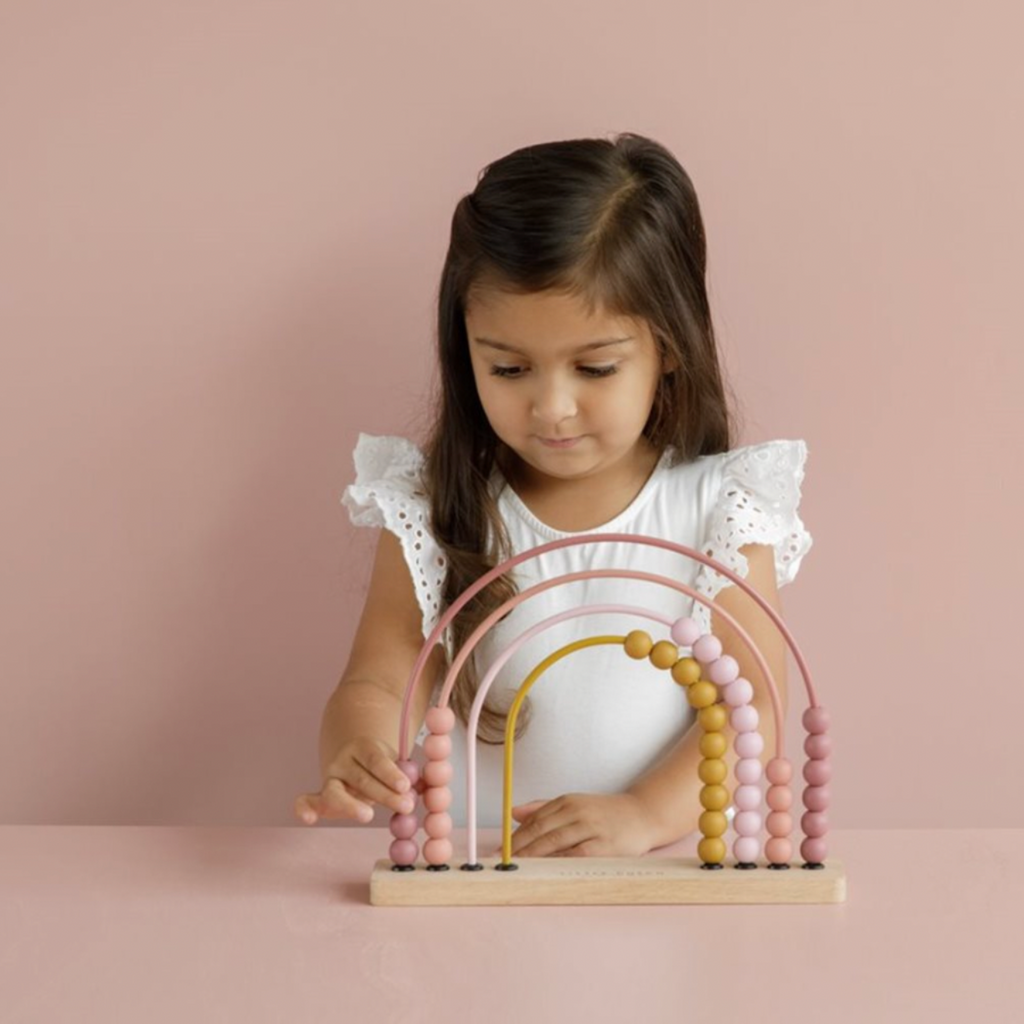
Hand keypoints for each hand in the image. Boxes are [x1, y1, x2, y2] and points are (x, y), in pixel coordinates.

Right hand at [293, 737, 422, 825]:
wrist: (353, 750)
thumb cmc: (380, 762)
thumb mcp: (394, 759)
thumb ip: (406, 773)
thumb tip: (426, 789)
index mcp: (363, 747)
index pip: (376, 760)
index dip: (390, 773)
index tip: (406, 786)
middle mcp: (343, 761)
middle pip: (362, 779)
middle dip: (385, 795)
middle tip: (406, 806)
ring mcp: (330, 778)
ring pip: (336, 792)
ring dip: (352, 806)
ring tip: (368, 815)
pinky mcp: (320, 795)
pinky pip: (306, 800)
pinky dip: (304, 808)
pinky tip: (309, 819)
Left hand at [507, 792, 655, 857]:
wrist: (643, 815)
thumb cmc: (606, 814)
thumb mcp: (575, 804)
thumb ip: (544, 808)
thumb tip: (513, 813)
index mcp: (567, 801)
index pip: (534, 820)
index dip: (514, 838)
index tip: (498, 852)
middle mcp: (577, 811)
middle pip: (540, 831)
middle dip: (518, 850)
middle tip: (500, 865)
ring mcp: (590, 828)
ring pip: (554, 843)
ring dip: (533, 858)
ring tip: (516, 870)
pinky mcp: (603, 846)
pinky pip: (575, 856)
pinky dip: (557, 864)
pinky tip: (545, 872)